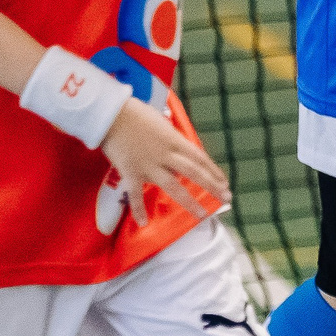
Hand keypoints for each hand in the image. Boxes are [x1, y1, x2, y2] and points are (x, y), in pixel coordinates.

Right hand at [99, 97, 229, 226]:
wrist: (110, 113)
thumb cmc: (135, 113)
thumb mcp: (161, 123)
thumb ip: (171, 140)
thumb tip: (178, 154)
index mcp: (175, 140)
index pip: (200, 158)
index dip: (214, 171)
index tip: (225, 182)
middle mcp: (166, 155)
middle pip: (194, 173)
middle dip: (212, 186)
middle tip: (226, 198)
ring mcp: (149, 165)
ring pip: (173, 187)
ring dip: (189, 202)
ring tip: (201, 215)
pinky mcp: (130, 172)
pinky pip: (135, 194)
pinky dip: (138, 209)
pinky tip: (143, 223)